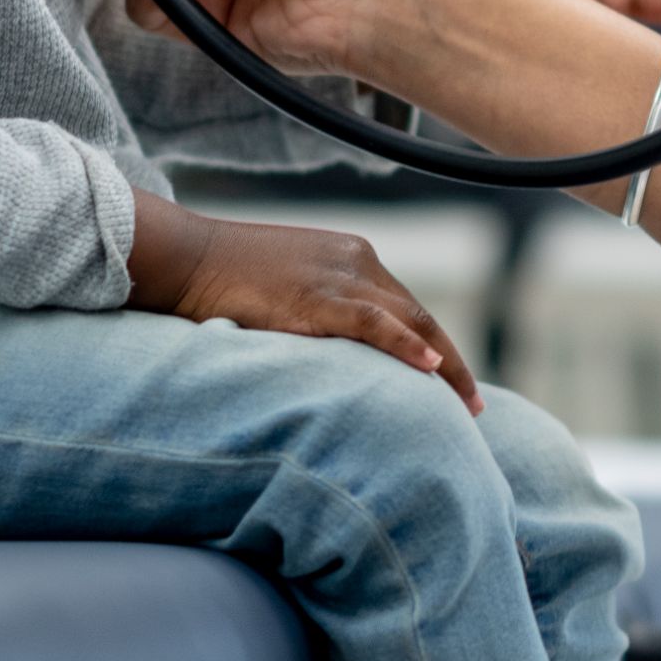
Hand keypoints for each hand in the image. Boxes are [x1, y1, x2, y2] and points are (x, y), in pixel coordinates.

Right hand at [127, 195, 479, 412]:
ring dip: (443, 365)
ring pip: (409, 321)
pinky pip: (375, 324)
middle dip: (450, 361)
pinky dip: (406, 345)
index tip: (450, 380)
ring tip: (465, 404)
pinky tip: (429, 368)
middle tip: (472, 404)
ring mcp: (339, 277)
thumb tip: (338, 356)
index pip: (406, 307)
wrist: (188, 258)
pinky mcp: (318, 297)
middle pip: (419, 315)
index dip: (434, 345)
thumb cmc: (227, 280)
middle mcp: (356, 261)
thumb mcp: (289, 290)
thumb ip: (321, 312)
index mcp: (352, 257)